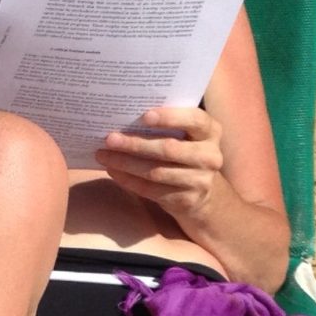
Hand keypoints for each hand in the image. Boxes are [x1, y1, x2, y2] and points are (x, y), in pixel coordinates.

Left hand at [95, 104, 224, 226]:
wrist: (203, 194)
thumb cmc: (185, 153)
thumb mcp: (186, 136)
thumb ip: (168, 124)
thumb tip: (123, 114)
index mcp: (211, 132)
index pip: (195, 120)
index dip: (170, 117)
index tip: (144, 116)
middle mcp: (210, 156)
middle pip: (169, 149)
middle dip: (136, 144)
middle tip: (110, 138)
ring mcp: (200, 181)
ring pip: (156, 172)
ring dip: (126, 163)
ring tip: (104, 155)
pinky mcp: (185, 201)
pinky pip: (151, 190)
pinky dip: (129, 180)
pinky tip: (113, 170)